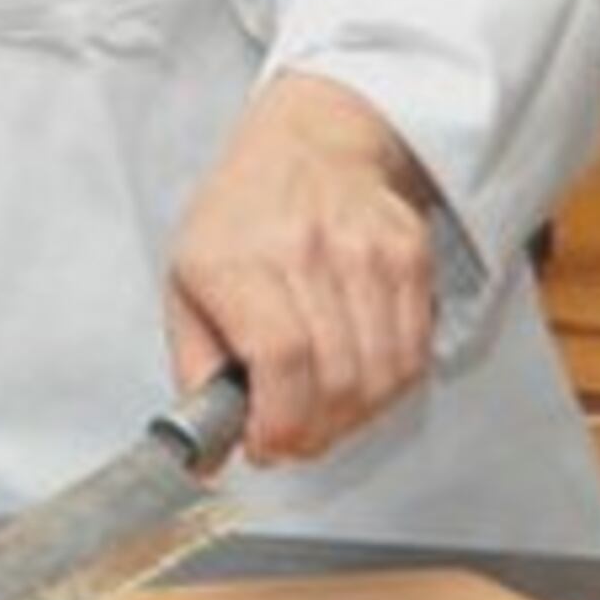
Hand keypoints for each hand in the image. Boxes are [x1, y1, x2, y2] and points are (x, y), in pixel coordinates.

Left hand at [162, 72, 439, 466]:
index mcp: (240, 259)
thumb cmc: (239, 220)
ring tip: (322, 413)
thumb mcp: (186, 284)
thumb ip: (196, 371)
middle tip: (293, 438)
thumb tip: (204, 455)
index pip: (280, 357)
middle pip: (337, 378)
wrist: (308, 144)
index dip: (281, 421)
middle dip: (314, 434)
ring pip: (382, 377)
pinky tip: (355, 381)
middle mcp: (308, 251)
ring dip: (352, 420)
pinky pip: (414, 355)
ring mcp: (367, 252)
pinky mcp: (411, 256)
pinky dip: (387, 390)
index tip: (268, 446)